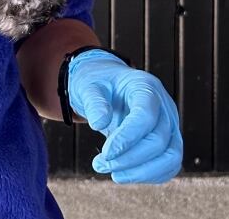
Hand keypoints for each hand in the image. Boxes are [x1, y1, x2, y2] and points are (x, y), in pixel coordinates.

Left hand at [68, 48, 182, 182]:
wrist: (107, 87)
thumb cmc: (99, 85)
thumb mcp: (88, 86)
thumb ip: (93, 102)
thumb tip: (98, 123)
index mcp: (145, 86)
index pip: (145, 116)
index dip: (128, 138)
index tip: (106, 153)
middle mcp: (164, 106)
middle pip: (158, 140)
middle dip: (130, 159)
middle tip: (100, 164)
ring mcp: (170, 125)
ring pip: (170, 158)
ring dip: (141, 172)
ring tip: (113, 173)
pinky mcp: (170, 142)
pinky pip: (169, 165)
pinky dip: (149, 175)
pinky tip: (125, 174)